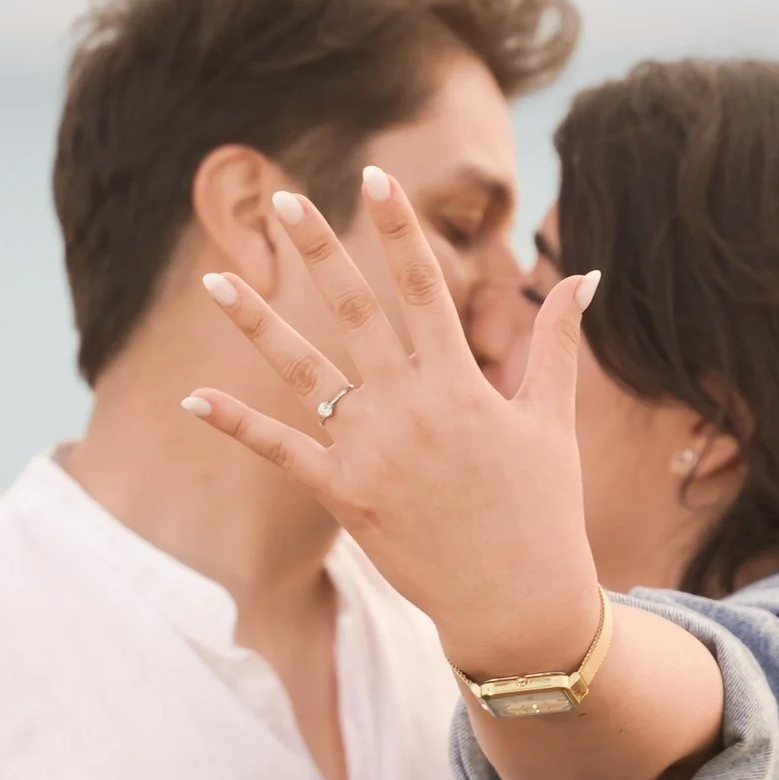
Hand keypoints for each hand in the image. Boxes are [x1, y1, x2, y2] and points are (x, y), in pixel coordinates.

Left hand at [183, 172, 603, 676]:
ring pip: (305, 372)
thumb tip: (585, 274)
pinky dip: (238, 425)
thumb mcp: (554, 421)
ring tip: (216, 279)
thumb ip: (559, 343)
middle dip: (319, 251)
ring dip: (257, 323)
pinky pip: (283, 452)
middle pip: (356, 311)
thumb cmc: (542, 510)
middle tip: (283, 201)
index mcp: (462, 384)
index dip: (398, 228)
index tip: (374, 176)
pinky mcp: (346, 497)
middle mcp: (412, 409)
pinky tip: (193, 397)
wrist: (518, 603)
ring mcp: (374, 453)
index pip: (424, 287)